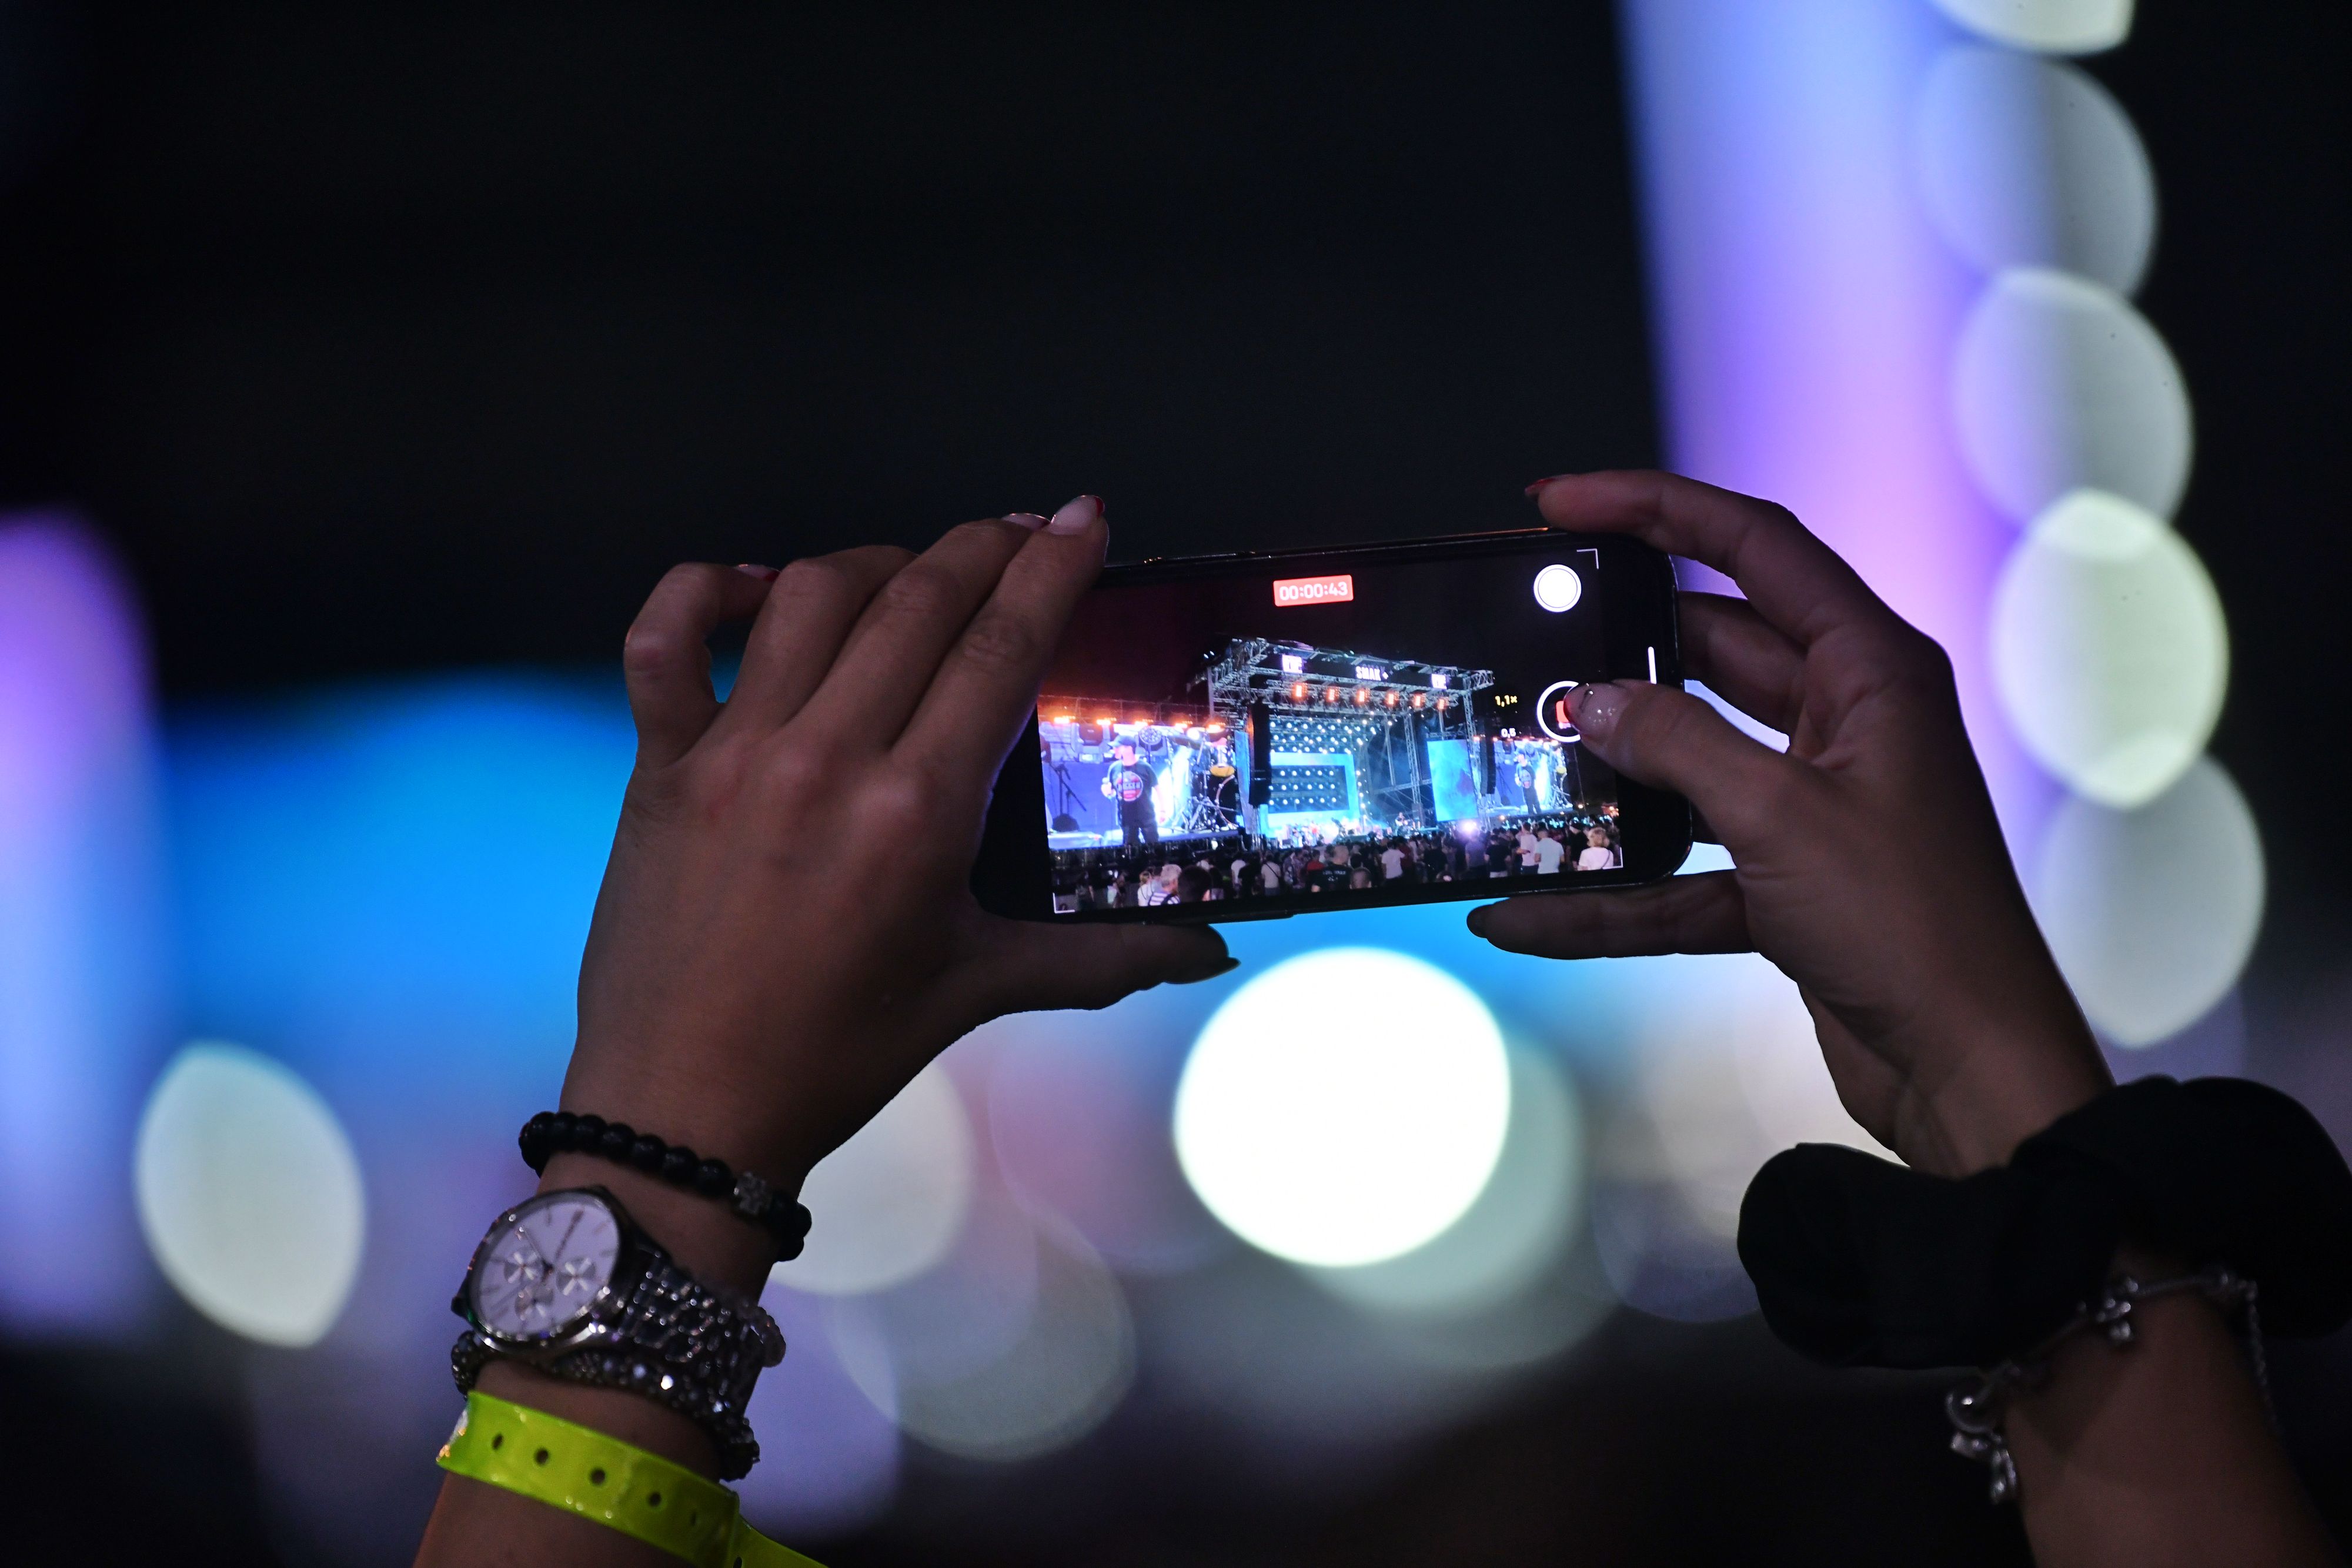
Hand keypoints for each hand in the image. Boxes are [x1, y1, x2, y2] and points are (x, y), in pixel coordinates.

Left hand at [554, 497, 1231, 1275]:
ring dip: (875, 561)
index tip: (1081, 519)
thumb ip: (1105, 956)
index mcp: (916, 812)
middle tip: (1022, 530)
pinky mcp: (662, 766)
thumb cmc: (833, 1053)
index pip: (1000, 647)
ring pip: (809, 596)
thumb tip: (1210, 949)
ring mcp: (735, 754)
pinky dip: (703, 592)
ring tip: (915, 568)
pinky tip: (750, 589)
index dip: (1050, 568)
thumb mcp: (978, 990)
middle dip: (982, 546)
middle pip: (917, 601)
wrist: (684, 1110)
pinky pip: (666, 641)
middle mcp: (826, 760)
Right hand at [1470, 472, 2109, 1176]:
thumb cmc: (1913, 929)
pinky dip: (1611, 895)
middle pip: (1710, 651)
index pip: (1754, 547)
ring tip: (1515, 772)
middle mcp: (1846, 722)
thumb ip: (1676, 745)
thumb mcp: (1779, 816)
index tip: (1562, 502)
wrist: (1970, 1073)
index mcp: (1872, 670)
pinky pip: (1678, 871)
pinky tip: (1528, 914)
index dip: (1656, 508)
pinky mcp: (1787, 882)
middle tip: (1526, 642)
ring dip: (1608, 779)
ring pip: (1686, 762)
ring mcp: (1814, 803)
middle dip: (1618, 653)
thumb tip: (1588, 699)